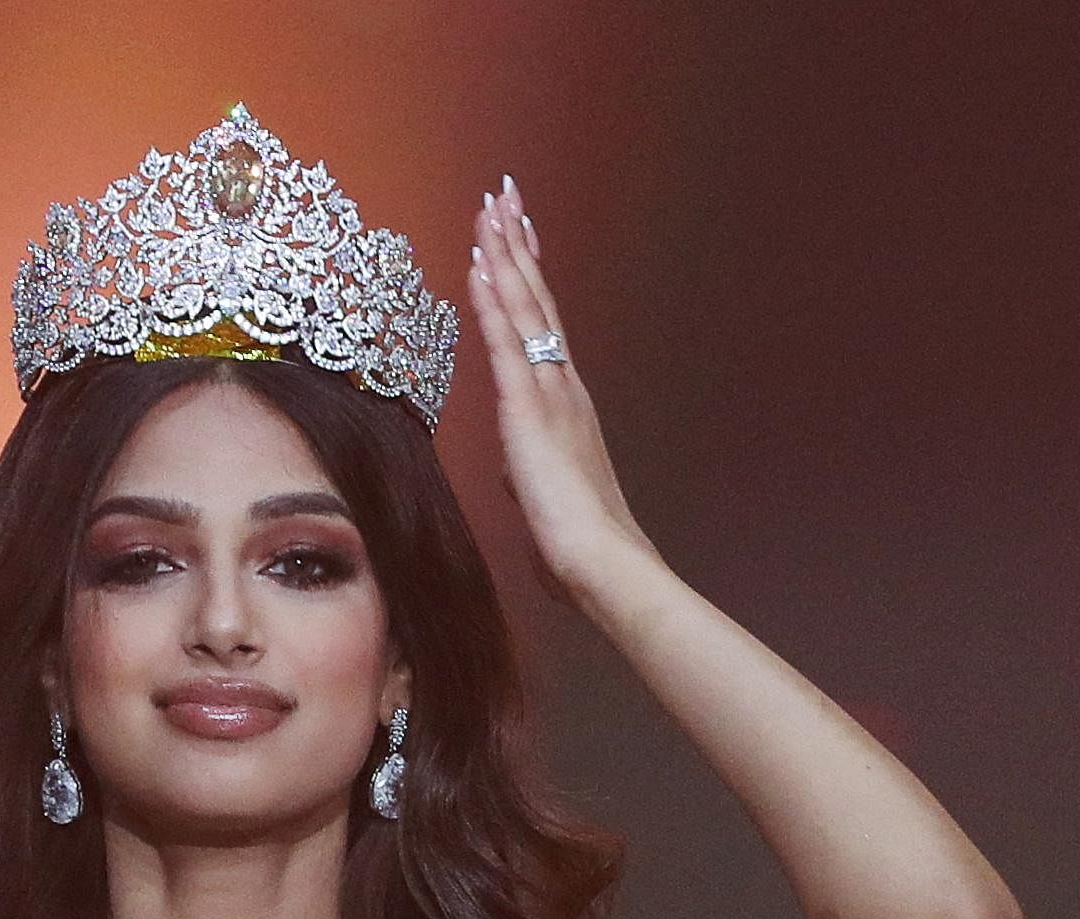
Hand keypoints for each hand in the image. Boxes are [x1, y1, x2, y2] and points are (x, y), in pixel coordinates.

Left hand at [467, 176, 656, 604]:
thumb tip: (517, 467)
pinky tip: (479, 263)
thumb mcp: (545, 497)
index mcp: (568, 405)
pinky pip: (505, 342)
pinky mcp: (526, 409)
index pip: (545, 328)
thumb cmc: (577, 544)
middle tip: (505, 196)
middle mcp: (563, 386)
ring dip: (505, 255)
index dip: (529, 280)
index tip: (517, 238)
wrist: (600, 561)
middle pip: (538, 300)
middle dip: (519, 244)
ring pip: (524, 308)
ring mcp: (548, 392)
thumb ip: (531, 471)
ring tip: (491, 208)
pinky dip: (492, 299)